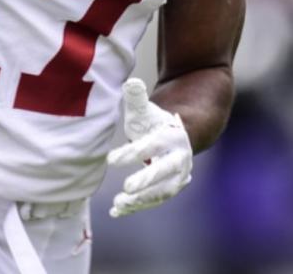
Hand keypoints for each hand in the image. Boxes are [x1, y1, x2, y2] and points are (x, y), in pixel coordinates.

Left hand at [106, 78, 192, 217]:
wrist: (181, 137)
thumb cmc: (155, 124)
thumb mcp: (146, 110)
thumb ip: (137, 98)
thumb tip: (130, 81)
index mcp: (171, 136)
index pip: (152, 145)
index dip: (133, 153)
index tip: (111, 160)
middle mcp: (179, 158)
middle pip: (165, 170)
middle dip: (147, 179)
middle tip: (126, 187)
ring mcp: (177, 177)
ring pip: (162, 191)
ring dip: (141, 199)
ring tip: (119, 202)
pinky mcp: (169, 189)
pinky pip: (154, 200)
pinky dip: (137, 207)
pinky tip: (117, 210)